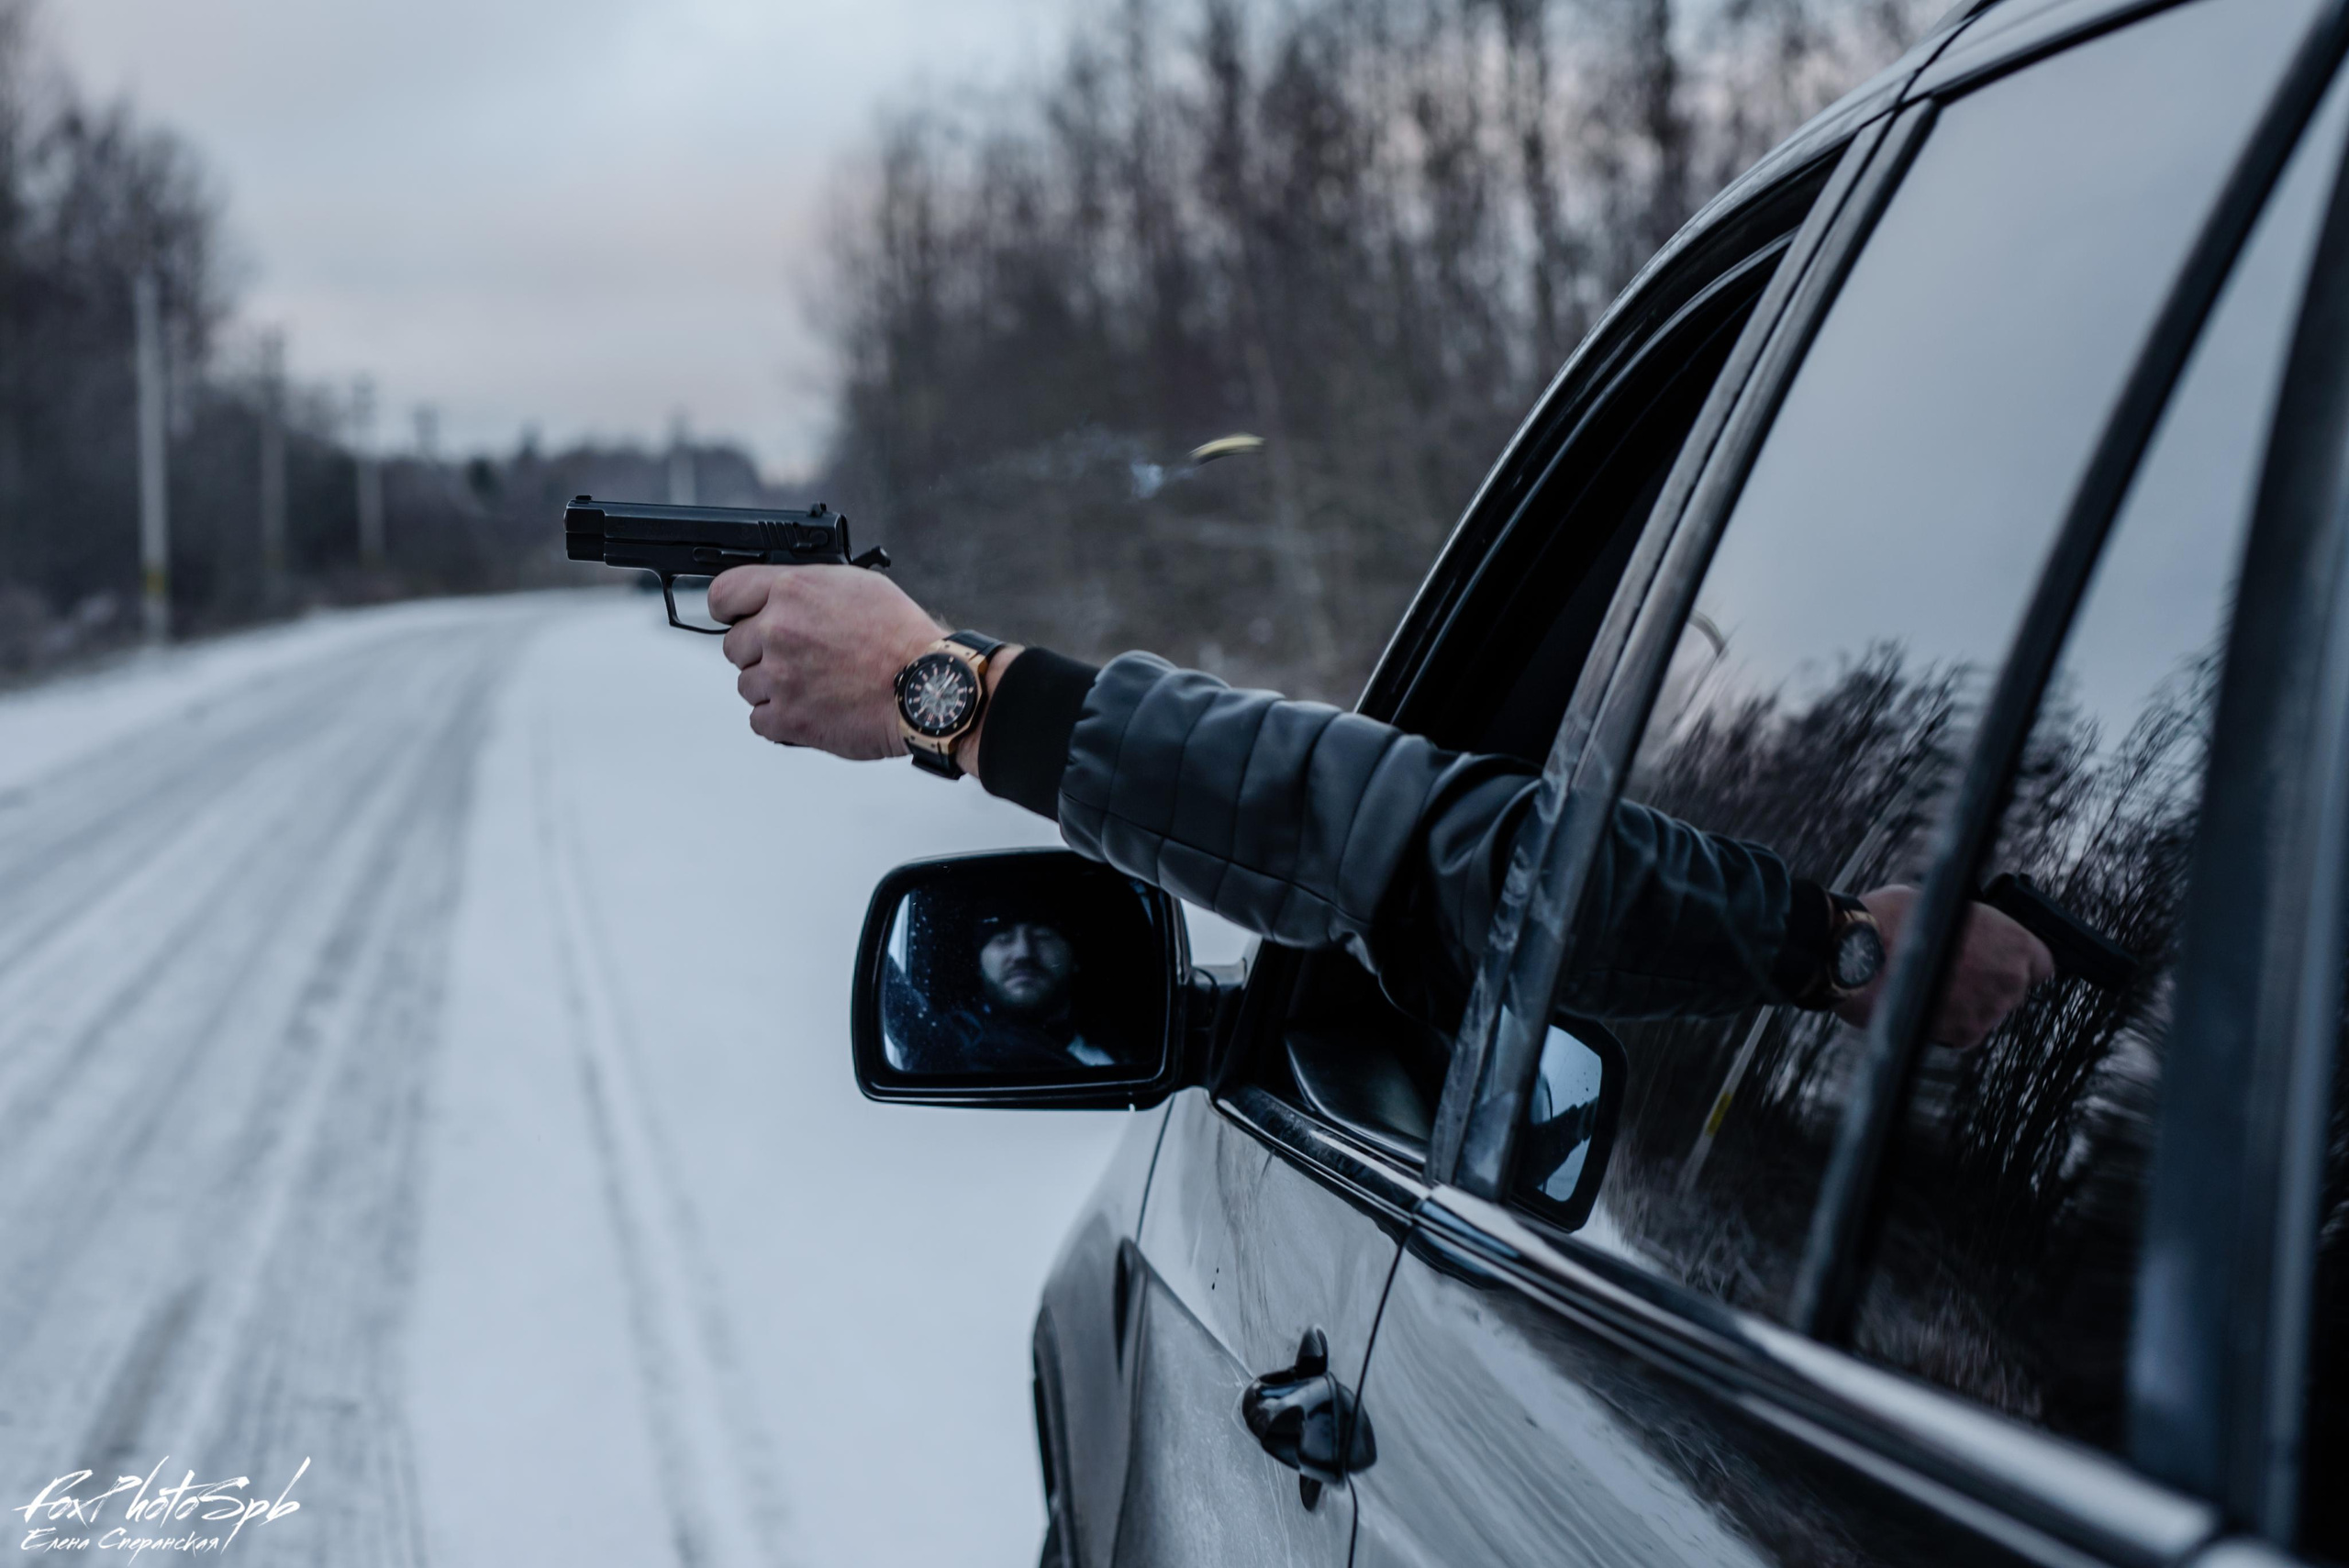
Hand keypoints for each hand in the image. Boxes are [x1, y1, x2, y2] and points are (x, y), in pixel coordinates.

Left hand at [710, 565, 944, 758]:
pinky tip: (810, 708)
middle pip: (733, 645)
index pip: (724, 594)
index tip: (736, 618)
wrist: (927, 689)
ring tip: (814, 685)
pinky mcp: (787, 718)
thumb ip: (806, 588)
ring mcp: (779, 676)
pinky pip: (758, 720)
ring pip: (745, 684)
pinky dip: (780, 719)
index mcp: (793, 590)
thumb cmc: (901, 637)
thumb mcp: (855, 585)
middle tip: (798, 658)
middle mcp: (779, 630)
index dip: (729, 609)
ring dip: (772, 687)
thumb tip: (779, 596)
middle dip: (760, 652)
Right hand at [1832, 884, 2054, 1049]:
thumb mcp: (1941, 905)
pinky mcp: (1961, 1036)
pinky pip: (1963, 1031)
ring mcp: (1987, 1012)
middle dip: (1988, 979)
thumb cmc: (1890, 923)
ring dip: (1967, 1001)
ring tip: (1930, 984)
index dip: (2018, 959)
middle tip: (1955, 967)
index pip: (2042, 962)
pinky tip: (1921, 1000)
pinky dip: (1947, 1021)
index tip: (2001, 958)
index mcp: (2012, 942)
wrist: (1852, 955)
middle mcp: (2008, 981)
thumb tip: (1970, 931)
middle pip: (2013, 988)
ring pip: (1987, 1010)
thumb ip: (1970, 924)